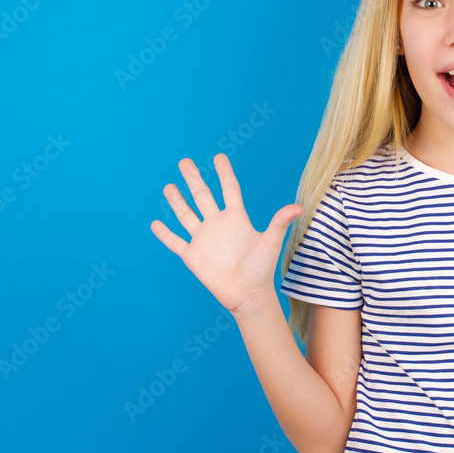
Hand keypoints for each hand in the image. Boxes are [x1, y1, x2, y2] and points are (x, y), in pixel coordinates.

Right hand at [150, 153, 303, 314]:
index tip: (219, 157)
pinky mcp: (192, 255)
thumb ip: (280, 222)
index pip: (229, 189)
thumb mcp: (271, 242)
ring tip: (168, 186)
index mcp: (236, 218)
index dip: (224, 173)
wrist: (248, 295)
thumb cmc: (262, 269)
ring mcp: (204, 239)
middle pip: (202, 196)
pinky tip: (155, 224)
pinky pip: (175, 242)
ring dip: (177, 201)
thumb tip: (298, 208)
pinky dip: (165, 234)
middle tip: (184, 161)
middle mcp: (218, 225)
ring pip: (186, 215)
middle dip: (193, 179)